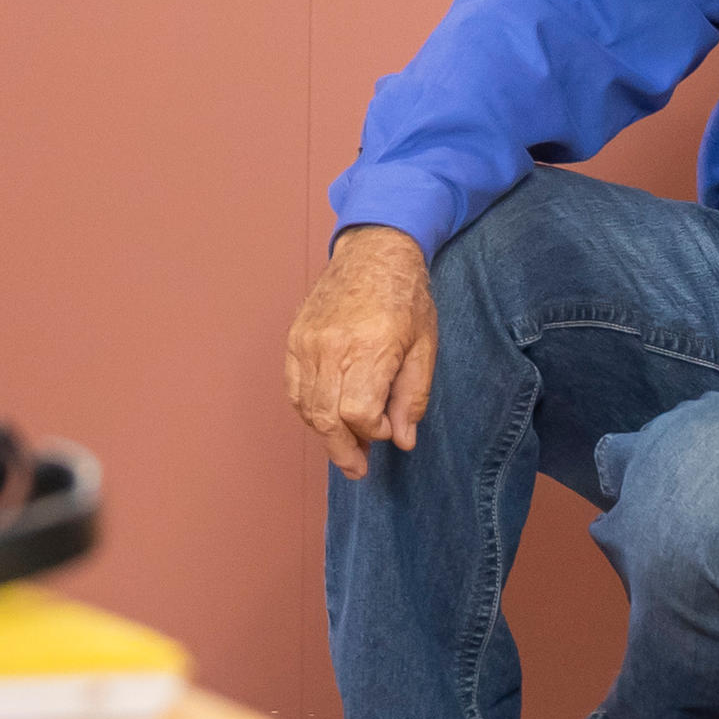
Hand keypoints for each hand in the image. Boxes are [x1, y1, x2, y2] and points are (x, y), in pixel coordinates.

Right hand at [284, 227, 437, 476]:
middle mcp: (332, 347)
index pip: (359, 414)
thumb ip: (413, 396)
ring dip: (325, 433)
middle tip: (358, 468)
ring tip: (346, 445)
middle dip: (343, 450)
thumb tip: (403, 441)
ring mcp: (307, 342)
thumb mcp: (425, 346)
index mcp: (370, 348)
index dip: (374, 433)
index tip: (388, 431)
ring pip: (306, 407)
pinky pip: (294, 387)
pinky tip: (327, 417)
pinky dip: (308, 409)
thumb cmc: (406, 296)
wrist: (374, 250)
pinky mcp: (295, 338)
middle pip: (327, 418)